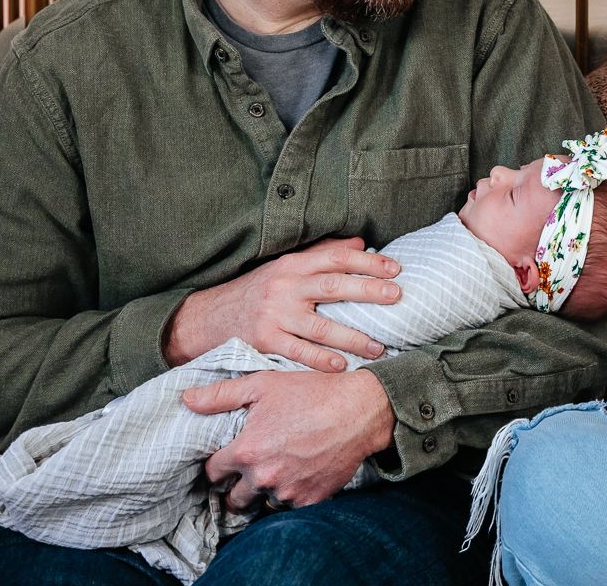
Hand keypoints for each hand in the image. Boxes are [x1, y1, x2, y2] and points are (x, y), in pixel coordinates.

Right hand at [163, 237, 402, 369]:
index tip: (395, 268)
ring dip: (354, 337)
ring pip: (321, 326)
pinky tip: (342, 365)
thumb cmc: (256, 291)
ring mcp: (274, 314)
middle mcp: (285, 286)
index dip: (368, 261)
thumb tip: (361, 243)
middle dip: (369, 291)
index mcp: (293, 264)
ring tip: (380, 346)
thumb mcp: (285, 267)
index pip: (336, 257)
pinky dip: (322, 359)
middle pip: (334, 286)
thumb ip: (322, 254)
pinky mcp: (264, 341)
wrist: (209, 317)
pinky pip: (298, 352)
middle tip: (397, 296)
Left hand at [184, 368, 394, 511]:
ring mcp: (288, 492)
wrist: (360, 410)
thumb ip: (221, 395)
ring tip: (279, 469)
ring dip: (267, 490)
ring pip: (265, 502)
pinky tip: (300, 472)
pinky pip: (292, 506)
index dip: (217, 466)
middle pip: (235, 498)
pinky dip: (293, 493)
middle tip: (250, 470)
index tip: (225, 460)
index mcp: (246, 451)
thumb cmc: (311, 392)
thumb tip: (187, 400)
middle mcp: (264, 477)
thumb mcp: (264, 384)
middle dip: (238, 487)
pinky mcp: (311, 500)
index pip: (213, 473)